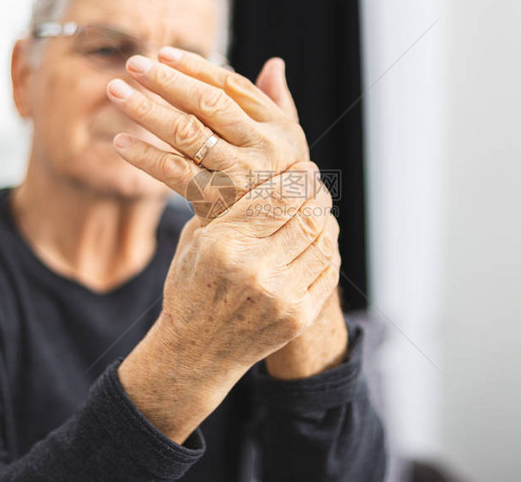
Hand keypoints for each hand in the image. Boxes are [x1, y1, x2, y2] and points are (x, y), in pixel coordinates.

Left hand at [108, 48, 307, 220]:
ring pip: (187, 133)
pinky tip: (120, 142)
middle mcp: (261, 146)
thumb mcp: (289, 143)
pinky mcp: (215, 201)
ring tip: (116, 92)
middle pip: (207, 104)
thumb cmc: (278, 181)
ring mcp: (238, 174)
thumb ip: (279, 102)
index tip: (163, 54)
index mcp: (278, 125)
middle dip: (167, 81)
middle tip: (133, 64)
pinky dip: (145, 156)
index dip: (196, 68)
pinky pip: (174, 173)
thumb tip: (274, 62)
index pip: (232, 87)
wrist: (279, 236)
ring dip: (147, 110)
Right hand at [118, 162, 339, 442]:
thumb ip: (229, 207)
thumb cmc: (192, 287)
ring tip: (320, 210)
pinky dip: (328, 248)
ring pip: (322, 241)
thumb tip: (267, 173)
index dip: (298, 178)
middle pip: (306, 215)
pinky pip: (327, 270)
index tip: (305, 169)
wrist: (197, 352)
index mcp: (223, 245)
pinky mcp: (298, 316)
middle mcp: (255, 269)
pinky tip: (320, 238)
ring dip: (325, 219)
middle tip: (317, 186)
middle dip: (316, 194)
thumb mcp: (195, 240)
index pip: (276, 198)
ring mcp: (281, 296)